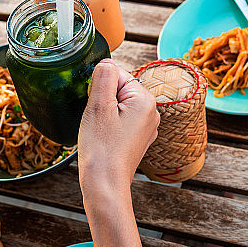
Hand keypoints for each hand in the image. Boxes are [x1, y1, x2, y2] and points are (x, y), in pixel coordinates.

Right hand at [78, 59, 158, 205]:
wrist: (105, 184)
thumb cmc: (101, 148)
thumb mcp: (98, 106)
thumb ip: (103, 78)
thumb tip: (106, 62)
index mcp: (145, 100)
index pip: (117, 74)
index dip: (99, 87)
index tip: (95, 108)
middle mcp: (152, 112)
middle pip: (118, 89)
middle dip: (102, 100)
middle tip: (97, 121)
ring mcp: (146, 127)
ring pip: (118, 105)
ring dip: (104, 113)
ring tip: (100, 131)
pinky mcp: (138, 139)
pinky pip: (120, 121)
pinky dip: (108, 126)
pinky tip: (104, 139)